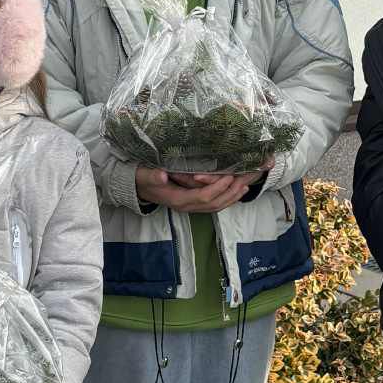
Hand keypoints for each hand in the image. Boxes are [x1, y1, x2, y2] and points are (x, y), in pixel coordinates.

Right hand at [134, 168, 253, 213]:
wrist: (137, 188)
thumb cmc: (142, 179)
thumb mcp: (144, 176)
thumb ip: (153, 176)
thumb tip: (162, 175)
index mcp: (177, 200)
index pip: (203, 197)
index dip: (217, 188)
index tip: (229, 176)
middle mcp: (186, 206)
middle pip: (214, 204)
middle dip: (230, 193)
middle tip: (244, 180)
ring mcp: (190, 207)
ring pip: (215, 207)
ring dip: (231, 197)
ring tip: (245, 185)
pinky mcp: (192, 203)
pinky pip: (213, 205)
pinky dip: (226, 199)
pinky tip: (234, 190)